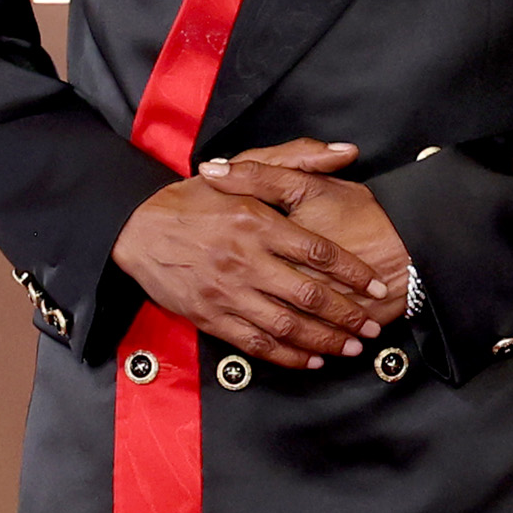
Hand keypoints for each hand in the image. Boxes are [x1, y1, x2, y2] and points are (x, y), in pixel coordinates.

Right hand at [113, 139, 389, 366]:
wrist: (136, 229)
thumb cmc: (193, 199)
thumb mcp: (243, 170)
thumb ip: (297, 159)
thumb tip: (347, 152)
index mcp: (256, 222)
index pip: (318, 251)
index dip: (353, 273)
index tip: (376, 286)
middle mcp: (244, 260)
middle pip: (308, 295)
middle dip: (347, 316)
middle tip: (371, 328)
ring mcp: (227, 292)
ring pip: (287, 325)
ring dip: (324, 341)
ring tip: (350, 348)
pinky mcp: (210, 317)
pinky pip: (256, 343)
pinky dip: (287, 356)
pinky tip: (310, 360)